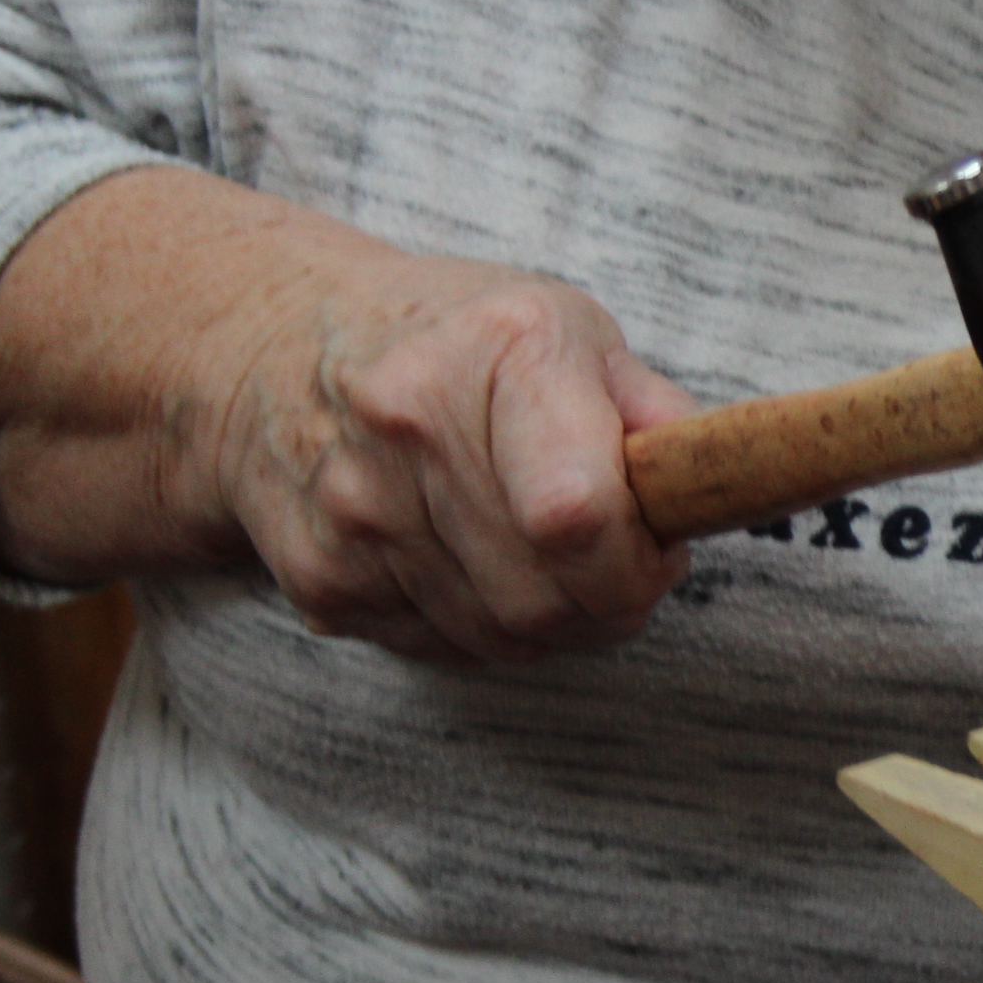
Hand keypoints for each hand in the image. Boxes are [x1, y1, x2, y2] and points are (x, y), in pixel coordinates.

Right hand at [213, 259, 694, 663]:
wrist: (271, 348)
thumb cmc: (458, 341)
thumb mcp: (569, 332)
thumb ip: (655, 412)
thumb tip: (711, 489)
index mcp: (497, 353)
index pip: (577, 518)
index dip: (635, 563)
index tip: (655, 546)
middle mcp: (409, 430)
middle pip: (549, 601)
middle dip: (609, 600)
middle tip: (613, 557)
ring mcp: (353, 513)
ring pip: (504, 640)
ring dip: (551, 619)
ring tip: (541, 551)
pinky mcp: (320, 579)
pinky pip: (445, 649)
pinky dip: (481, 626)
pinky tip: (468, 558)